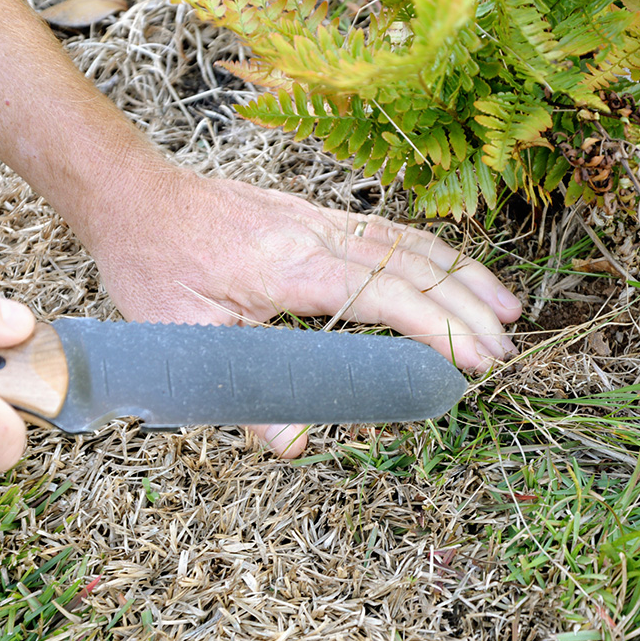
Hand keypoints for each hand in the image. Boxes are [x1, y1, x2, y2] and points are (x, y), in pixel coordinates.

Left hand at [86, 163, 521, 457]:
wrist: (133, 196)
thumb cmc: (151, 264)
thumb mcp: (181, 340)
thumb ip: (239, 392)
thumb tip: (294, 444)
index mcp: (291, 266)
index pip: (386, 296)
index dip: (437, 328)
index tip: (475, 360)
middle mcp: (316, 235)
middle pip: (413, 267)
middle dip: (467, 308)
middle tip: (505, 350)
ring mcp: (318, 219)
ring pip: (409, 243)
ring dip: (461, 275)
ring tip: (506, 308)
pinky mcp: (314, 216)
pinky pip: (387, 233)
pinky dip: (430, 255)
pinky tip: (448, 274)